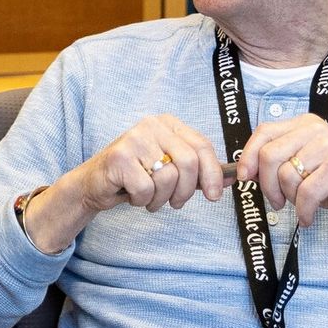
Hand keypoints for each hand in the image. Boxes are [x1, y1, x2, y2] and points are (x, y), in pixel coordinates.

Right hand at [21, 115, 228, 252]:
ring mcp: (134, 139)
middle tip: (177, 204)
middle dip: (186, 191)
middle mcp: (151, 125)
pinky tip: (132, 195)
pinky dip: (142, 200)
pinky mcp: (119, 157)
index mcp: (167, 123)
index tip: (214, 196)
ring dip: (161, 198)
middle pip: (189, 162)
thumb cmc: (135, 176)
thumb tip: (232, 178)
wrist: (94, 184)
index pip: (202, 146)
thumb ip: (198, 171)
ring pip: (168, 178)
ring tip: (150, 198)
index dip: (212, 174)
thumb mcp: (170, 169)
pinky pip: (146, 188)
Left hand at [237, 113, 327, 231]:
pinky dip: (303, 211)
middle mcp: (316, 130)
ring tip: (302, 205)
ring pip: (285, 175)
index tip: (244, 177)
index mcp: (305, 124)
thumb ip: (280, 161)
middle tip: (277, 201)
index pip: (263, 132)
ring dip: (289, 199)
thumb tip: (244, 169)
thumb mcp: (306, 166)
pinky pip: (305, 193)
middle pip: (269, 155)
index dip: (248, 156)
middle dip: (266, 185)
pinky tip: (309, 217)